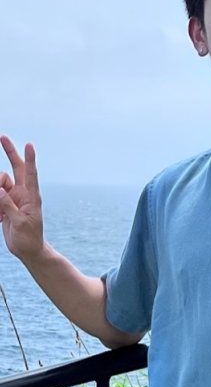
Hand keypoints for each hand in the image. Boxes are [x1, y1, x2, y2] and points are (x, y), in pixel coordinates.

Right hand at [0, 136, 44, 260]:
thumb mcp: (19, 223)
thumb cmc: (29, 238)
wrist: (27, 250)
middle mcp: (23, 193)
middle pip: (16, 167)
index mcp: (32, 197)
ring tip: (0, 214)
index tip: (29, 145)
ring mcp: (14, 197)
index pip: (30, 174)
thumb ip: (8, 206)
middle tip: (2, 137)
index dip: (30, 159)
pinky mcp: (6, 203)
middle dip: (10, 152)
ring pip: (0, 182)